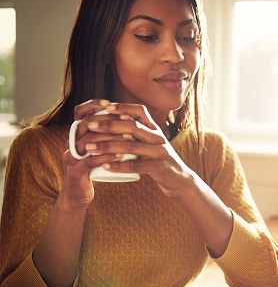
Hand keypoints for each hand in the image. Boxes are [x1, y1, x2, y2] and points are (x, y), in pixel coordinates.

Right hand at [62, 99, 127, 207]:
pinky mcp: (76, 172)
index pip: (80, 113)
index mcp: (76, 135)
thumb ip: (105, 135)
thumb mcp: (96, 149)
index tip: (110, 103)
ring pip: (89, 141)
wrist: (78, 195)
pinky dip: (107, 157)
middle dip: (108, 120)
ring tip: (130, 137)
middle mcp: (71, 143)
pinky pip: (90, 162)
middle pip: (86, 124)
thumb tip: (125, 119)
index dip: (93, 105)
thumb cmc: (93, 169)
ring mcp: (72, 157)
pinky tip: (121, 155)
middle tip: (128, 120)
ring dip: (111, 138)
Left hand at [77, 100, 194, 197]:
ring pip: (131, 145)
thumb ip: (138, 133)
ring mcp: (160, 152)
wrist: (179, 179)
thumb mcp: (151, 143)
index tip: (103, 106)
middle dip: (109, 125)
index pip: (140, 111)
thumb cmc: (158, 160)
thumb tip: (112, 121)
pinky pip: (136, 165)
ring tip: (89, 147)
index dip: (122, 107)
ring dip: (108, 146)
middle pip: (132, 126)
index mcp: (155, 129)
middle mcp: (158, 137)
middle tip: (89, 125)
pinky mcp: (159, 168)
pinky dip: (119, 166)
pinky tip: (105, 166)